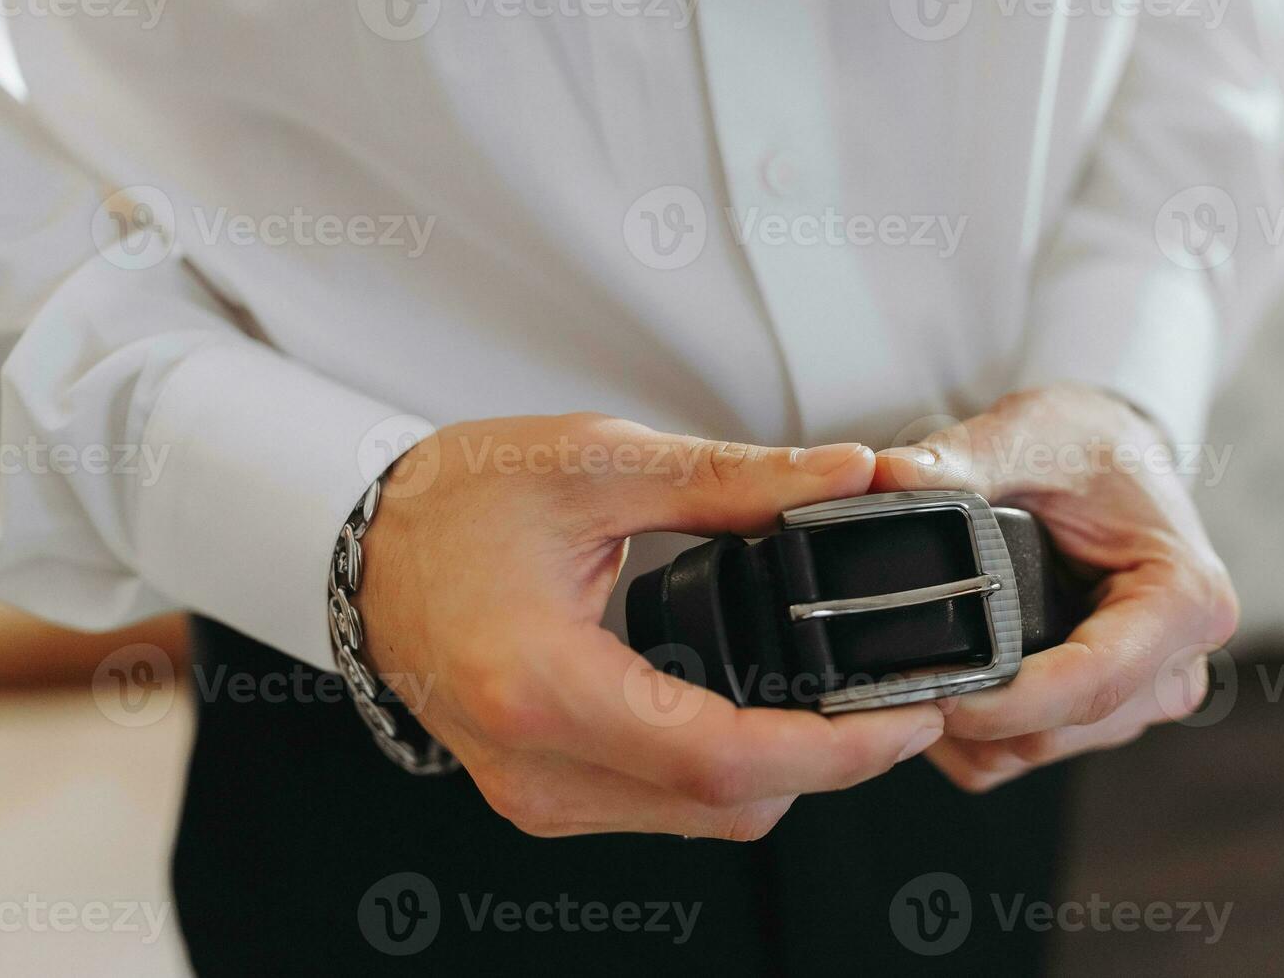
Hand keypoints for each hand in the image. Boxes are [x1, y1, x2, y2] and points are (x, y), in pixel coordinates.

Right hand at [357, 413, 943, 837]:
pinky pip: (665, 808)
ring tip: (838, 700)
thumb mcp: (600, 466)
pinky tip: (760, 712)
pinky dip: (730, 771)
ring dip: (785, 771)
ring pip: (704, 818)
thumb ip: (734, 479)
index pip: (722, 758)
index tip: (911, 718)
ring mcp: (537, 794)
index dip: (838, 752)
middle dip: (831, 763)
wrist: (372, 548)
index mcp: (541, 684)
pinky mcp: (544, 796)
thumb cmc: (460, 502)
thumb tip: (845, 476)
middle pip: (727, 804)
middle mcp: (536, 765)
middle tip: (893, 698)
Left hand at [873, 384, 1237, 791]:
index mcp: (1183, 600)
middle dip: (971, 713)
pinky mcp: (1104, 715)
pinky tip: (941, 680)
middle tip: (891, 673)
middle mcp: (1176, 665)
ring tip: (908, 670)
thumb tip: (889, 476)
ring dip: (966, 727)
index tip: (933, 692)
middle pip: (1059, 728)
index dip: (1007, 702)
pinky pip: (1022, 754)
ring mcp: (1142, 699)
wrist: (1113, 458)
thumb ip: (962, 459)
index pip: (1093, 682)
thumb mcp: (1028, 434)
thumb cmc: (1086, 445)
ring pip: (1035, 750)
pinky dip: (972, 734)